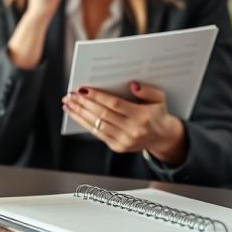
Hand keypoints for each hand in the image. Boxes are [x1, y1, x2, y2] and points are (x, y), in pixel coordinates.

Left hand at [62, 81, 186, 165]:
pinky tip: (76, 115)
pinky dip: (84, 123)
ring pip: (97, 125)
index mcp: (142, 116)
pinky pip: (97, 134)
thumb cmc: (158, 114)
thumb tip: (132, 85)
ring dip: (80, 114)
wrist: (162, 138)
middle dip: (84, 104)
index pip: (115, 104)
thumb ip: (147, 90)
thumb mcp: (160, 98)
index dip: (97, 96)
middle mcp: (132, 130)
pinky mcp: (117, 147)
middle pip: (102, 115)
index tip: (83, 89)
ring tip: (68, 104)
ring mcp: (124, 140)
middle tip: (70, 95)